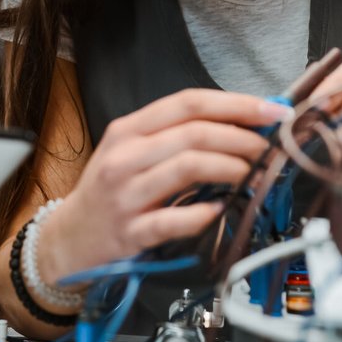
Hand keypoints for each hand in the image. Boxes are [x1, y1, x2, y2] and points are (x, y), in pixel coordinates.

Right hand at [38, 90, 287, 281]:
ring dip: (232, 169)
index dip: (236, 104)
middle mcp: (124, 156)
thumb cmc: (111, 192)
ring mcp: (125, 194)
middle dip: (242, 138)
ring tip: (254, 176)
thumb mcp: (133, 153)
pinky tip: (221, 210)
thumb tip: (243, 126)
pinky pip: (174, 219)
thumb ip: (178, 137)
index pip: (188, 102)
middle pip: (194, 133)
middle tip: (270, 149)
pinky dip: (204, 214)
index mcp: (129, 130)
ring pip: (188, 168)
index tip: (273, 111)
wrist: (68, 239)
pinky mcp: (129, 232)